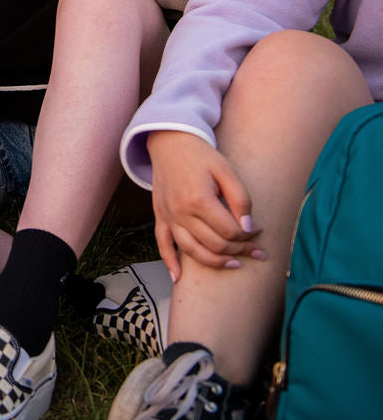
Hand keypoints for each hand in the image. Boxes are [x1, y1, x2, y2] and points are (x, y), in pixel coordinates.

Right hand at [148, 129, 264, 280]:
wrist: (170, 141)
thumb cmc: (201, 155)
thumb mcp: (226, 170)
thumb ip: (240, 200)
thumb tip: (248, 229)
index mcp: (199, 199)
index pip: (229, 231)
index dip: (248, 236)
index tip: (259, 232)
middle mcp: (181, 211)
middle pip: (214, 244)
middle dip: (238, 250)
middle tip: (254, 250)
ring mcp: (168, 215)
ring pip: (192, 251)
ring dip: (214, 262)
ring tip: (233, 264)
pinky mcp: (160, 215)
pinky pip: (162, 243)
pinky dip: (169, 262)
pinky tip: (178, 278)